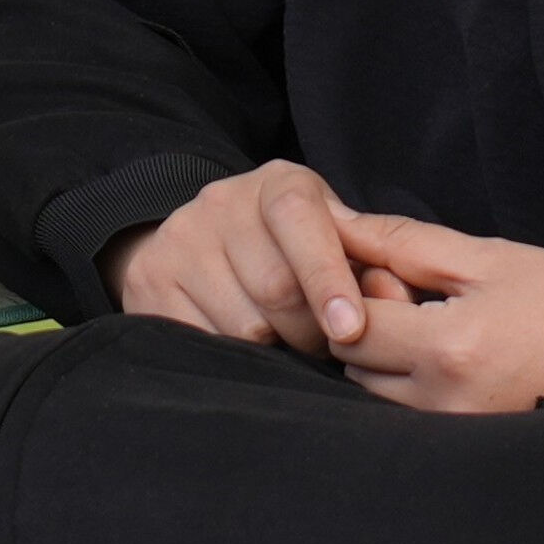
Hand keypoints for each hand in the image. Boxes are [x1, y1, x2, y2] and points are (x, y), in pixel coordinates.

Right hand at [104, 161, 398, 356]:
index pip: (301, 222)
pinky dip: (235, 359)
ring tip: (283, 342)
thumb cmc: (289, 247)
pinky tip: (246, 350)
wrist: (198, 237)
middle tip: (324, 346)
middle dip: (312, 331)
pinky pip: (204, 343)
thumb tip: (393, 301)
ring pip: (243, 325)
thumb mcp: (332, 235)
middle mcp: (223, 204)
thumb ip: (370, 263)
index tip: (350, 330)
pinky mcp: (150, 284)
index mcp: (278, 185)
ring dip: (276, 350)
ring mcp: (179, 243)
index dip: (328, 279)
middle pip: (277, 288)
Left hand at [331, 215, 543, 415]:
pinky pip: (407, 418)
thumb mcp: (489, 258)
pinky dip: (411, 390)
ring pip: (376, 397)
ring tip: (440, 335)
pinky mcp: (465, 450)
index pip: (352, 326)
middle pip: (356, 367)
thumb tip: (337, 223)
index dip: (358, 292)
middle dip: (370, 330)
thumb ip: (406, 243)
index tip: (391, 275)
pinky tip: (452, 365)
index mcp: (449, 348)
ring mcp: (454, 434)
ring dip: (388, 364)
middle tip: (419, 303)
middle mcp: (444, 402)